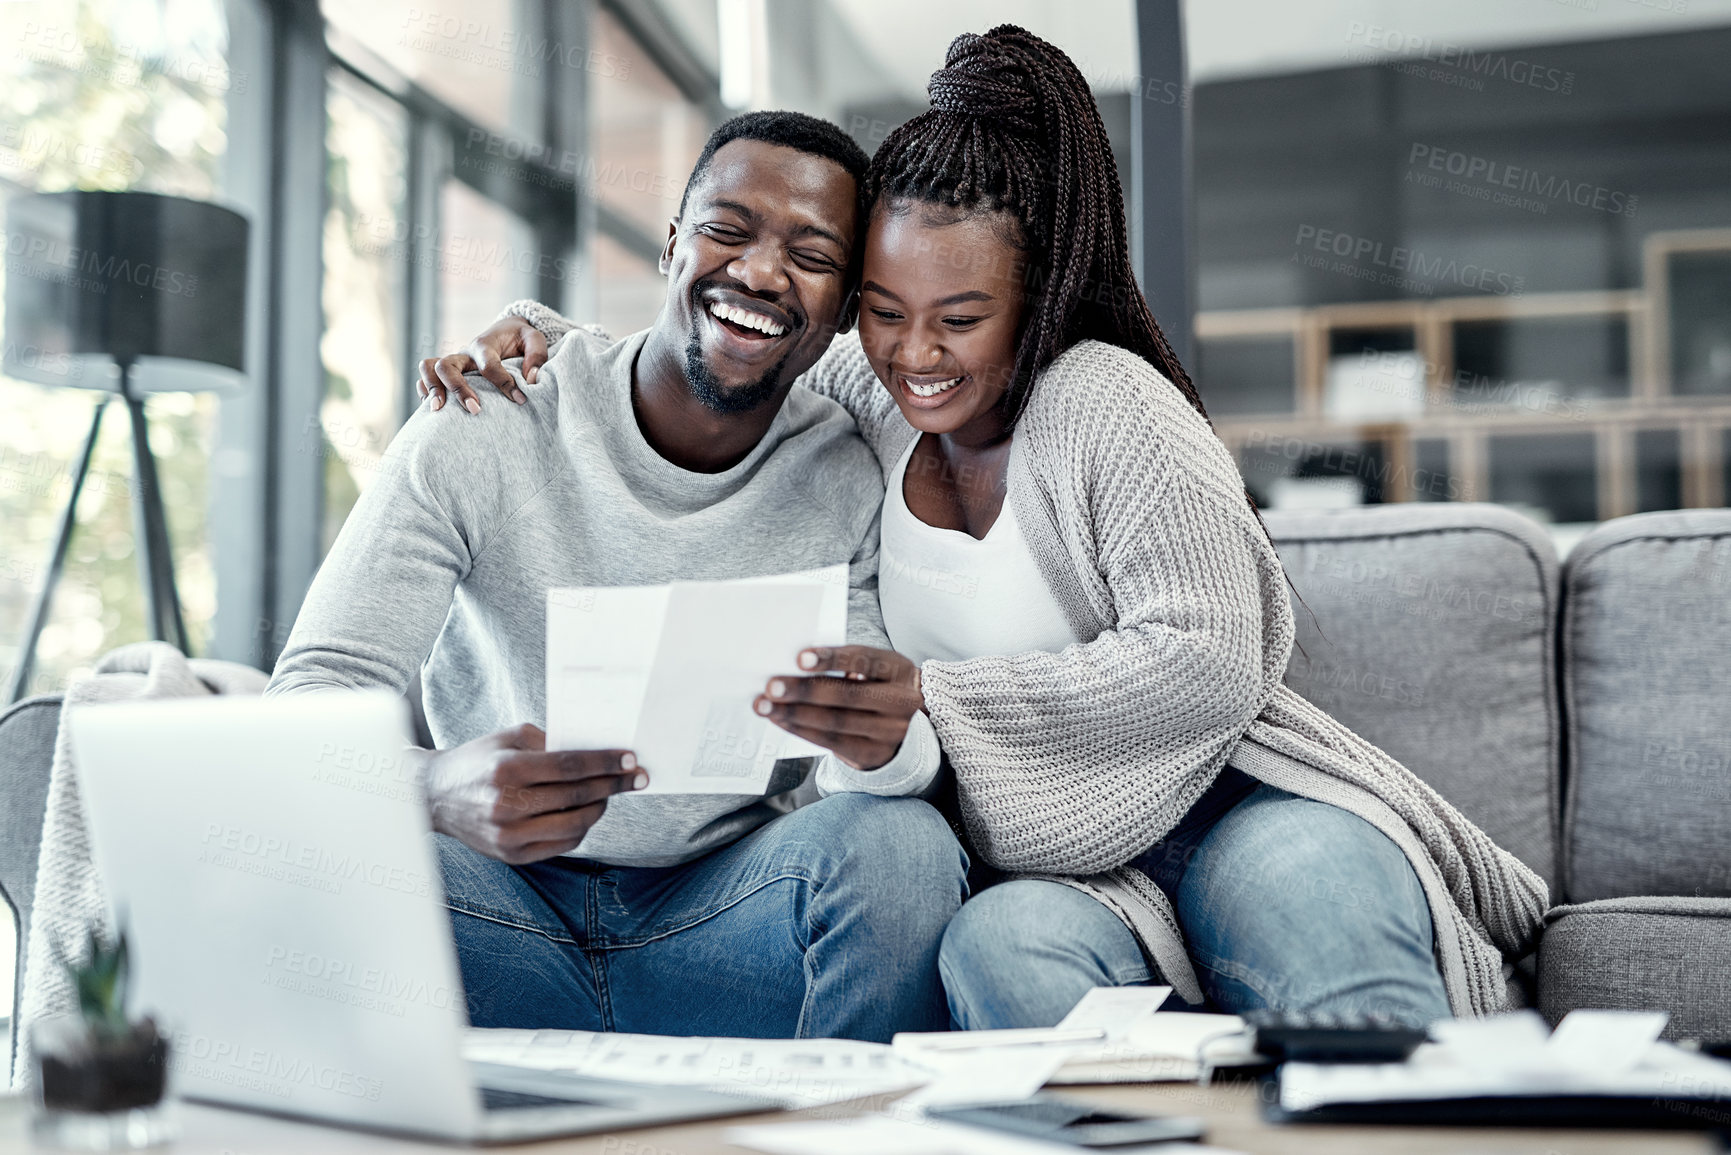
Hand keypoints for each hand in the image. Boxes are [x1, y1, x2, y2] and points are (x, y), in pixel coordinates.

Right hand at [416, 316, 549, 413]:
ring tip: (439, 411)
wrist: (506, 332)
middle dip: (457, 389)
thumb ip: (537, 355)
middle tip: (475, 410)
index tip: (520, 399)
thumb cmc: (520, 338)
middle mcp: (465, 354)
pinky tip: (436, 410)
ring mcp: (454, 363)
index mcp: (485, 344)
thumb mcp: (535, 339)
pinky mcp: (448, 373)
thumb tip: (531, 380)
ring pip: (429, 368)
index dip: (504, 383)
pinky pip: (425, 378)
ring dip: (432, 389)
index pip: (489, 365)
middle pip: (447, 365)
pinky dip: (425, 391)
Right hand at [424, 723, 645, 863]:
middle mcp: (507, 805)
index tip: (631, 760)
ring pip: (576, 824)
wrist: (436, 796)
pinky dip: (582, 828)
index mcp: (507, 769)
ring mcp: (509, 835)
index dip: (606, 763)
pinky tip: (587, 811)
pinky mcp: (512, 856)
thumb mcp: (510, 738)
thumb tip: (598, 753)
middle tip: (636, 777)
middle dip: (614, 784)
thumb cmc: (479, 761)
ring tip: (610, 793)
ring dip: (601, 807)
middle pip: (577, 795)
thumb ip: (551, 742)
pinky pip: (563, 844)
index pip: (570, 766)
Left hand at [753, 646, 923, 770]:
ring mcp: (890, 731)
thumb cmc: (878, 685)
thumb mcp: (875, 669)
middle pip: (847, 695)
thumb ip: (846, 664)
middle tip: (771, 685)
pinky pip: (831, 742)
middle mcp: (900, 702)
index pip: (865, 660)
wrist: (907, 725)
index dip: (833, 659)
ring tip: (765, 705)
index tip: (800, 657)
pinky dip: (801, 729)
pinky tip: (781, 719)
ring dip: (795, 713)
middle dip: (805, 690)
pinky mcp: (872, 753)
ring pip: (836, 722)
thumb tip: (795, 664)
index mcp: (899, 670)